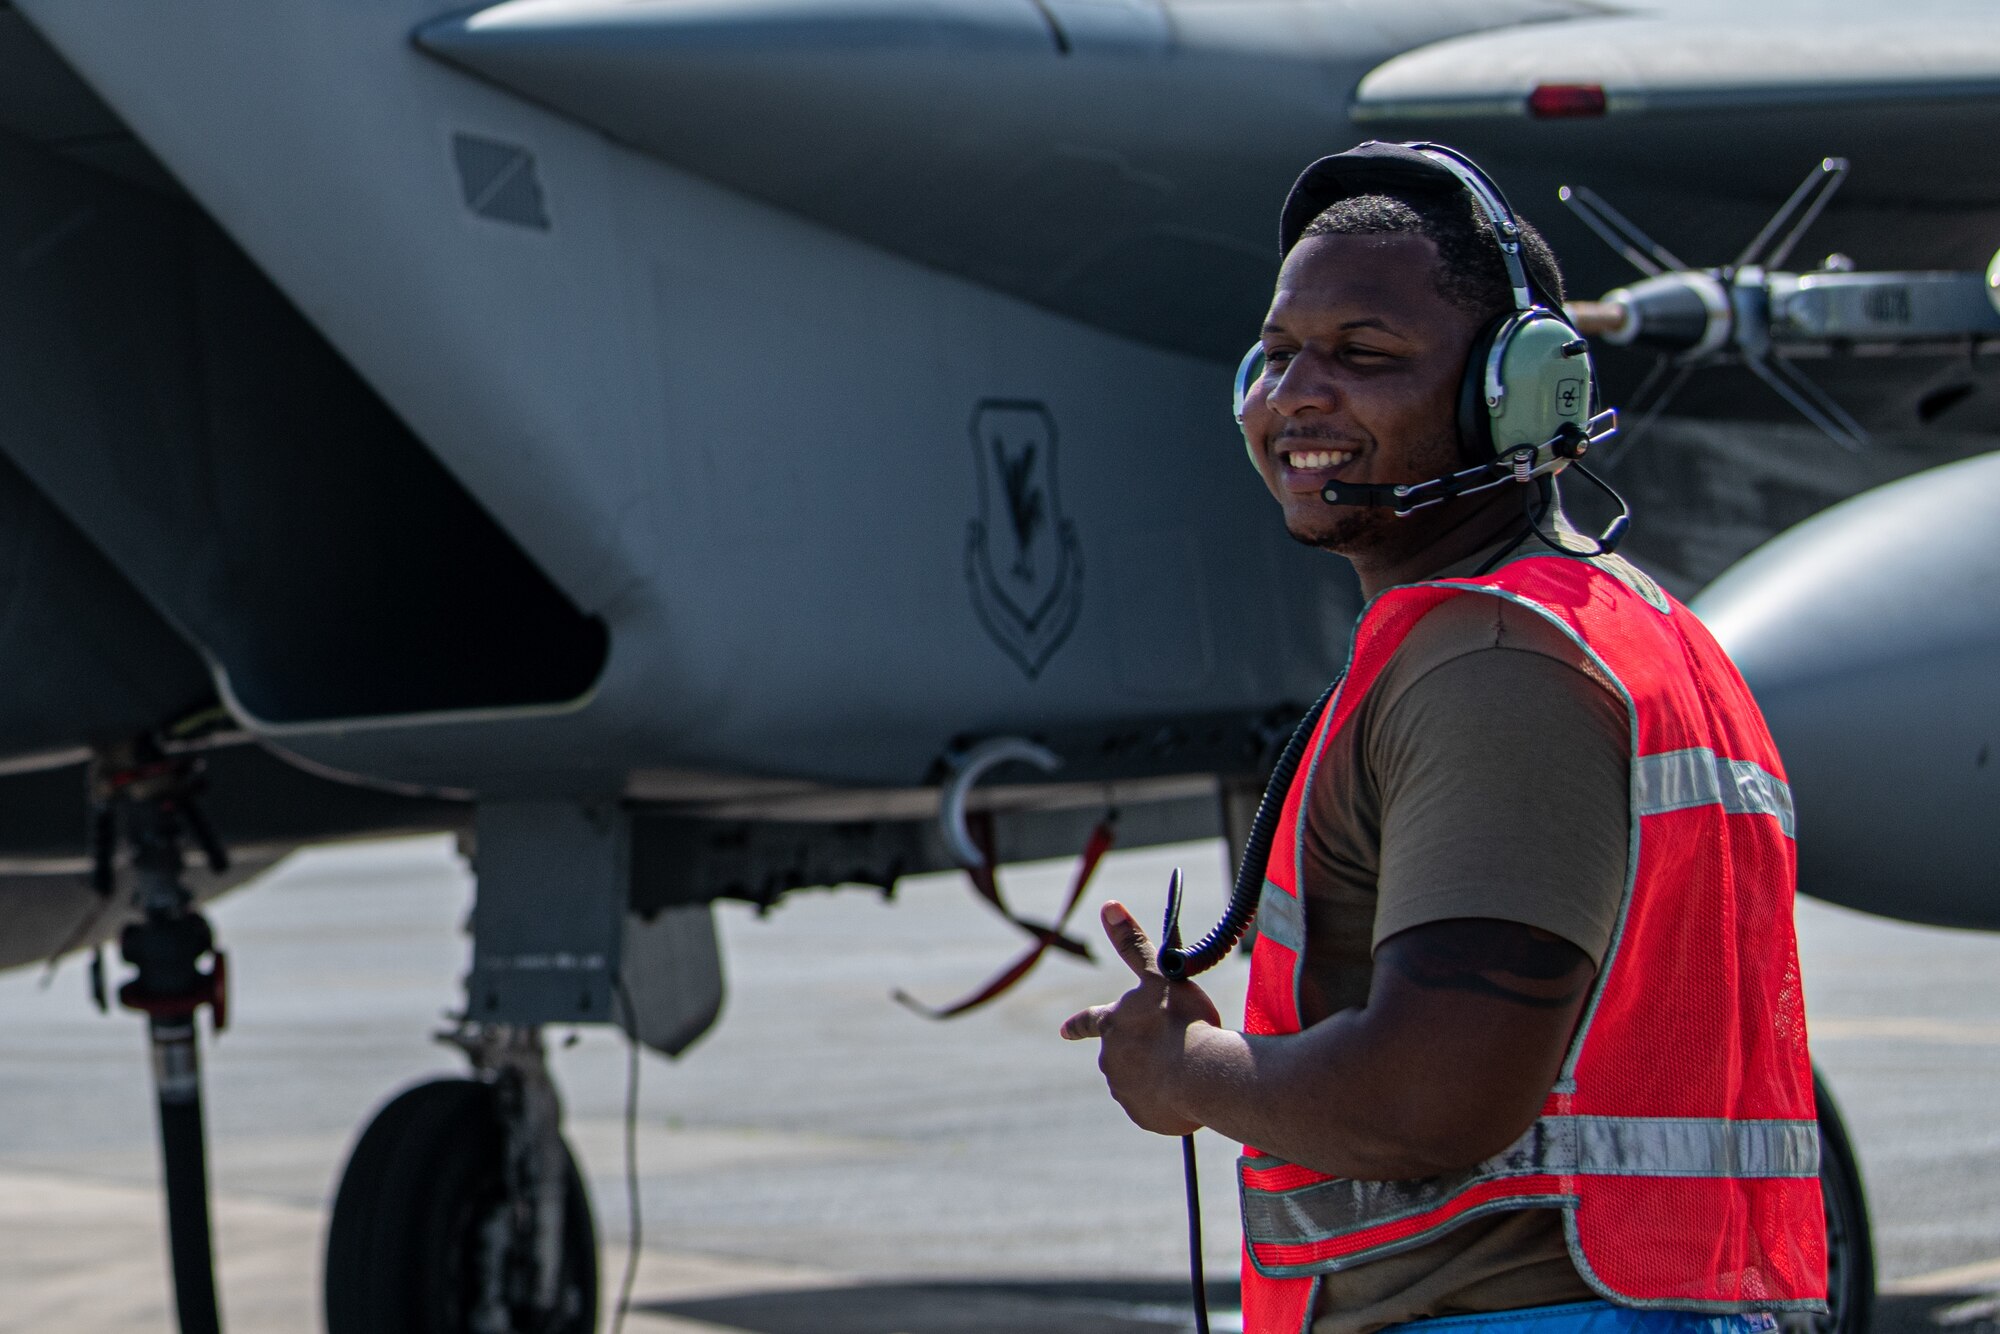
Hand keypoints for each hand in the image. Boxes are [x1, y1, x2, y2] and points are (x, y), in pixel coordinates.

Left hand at [1059, 900, 1222, 1135]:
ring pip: (1139, 1082)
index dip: (1078, 1025)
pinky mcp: (1143, 1116)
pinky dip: (1167, 1103)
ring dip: (1156, 1077)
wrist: (1203, 1073)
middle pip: (1122, 1055)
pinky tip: (1187, 1092)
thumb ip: (1132, 944)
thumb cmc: (1182, 1020)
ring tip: (1186, 1069)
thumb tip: (1108, 904)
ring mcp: (1124, 1091)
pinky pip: (1154, 1109)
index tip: (1065, 1031)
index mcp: (1112, 1026)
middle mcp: (1110, 1060)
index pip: (1088, 1022)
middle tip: (1171, 1049)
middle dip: (1141, 1053)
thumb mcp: (1159, 975)